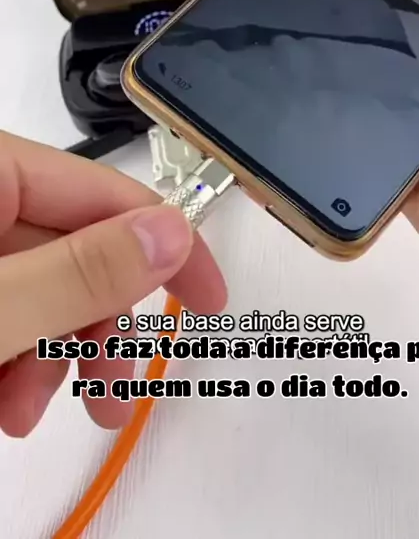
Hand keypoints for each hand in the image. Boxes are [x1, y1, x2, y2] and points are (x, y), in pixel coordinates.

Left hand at [0, 131, 226, 437]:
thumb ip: (78, 273)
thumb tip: (171, 234)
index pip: (105, 192)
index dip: (167, 245)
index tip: (210, 298)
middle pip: (73, 248)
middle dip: (95, 324)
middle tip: (113, 386)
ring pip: (42, 286)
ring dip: (52, 354)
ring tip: (25, 414)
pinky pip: (8, 306)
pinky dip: (15, 355)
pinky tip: (3, 401)